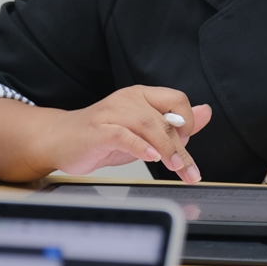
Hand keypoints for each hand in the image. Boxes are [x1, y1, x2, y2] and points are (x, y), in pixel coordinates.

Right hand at [36, 85, 211, 182]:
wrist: (60, 140)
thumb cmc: (103, 136)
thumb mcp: (144, 131)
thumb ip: (174, 124)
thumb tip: (206, 112)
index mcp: (142, 96)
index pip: (176, 99)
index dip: (187, 122)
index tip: (187, 145)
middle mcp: (128, 100)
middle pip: (164, 117)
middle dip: (180, 145)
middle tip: (187, 168)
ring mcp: (112, 113)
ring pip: (147, 124)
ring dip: (165, 147)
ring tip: (174, 166)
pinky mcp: (98, 131)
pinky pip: (123, 135)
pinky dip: (140, 147)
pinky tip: (150, 158)